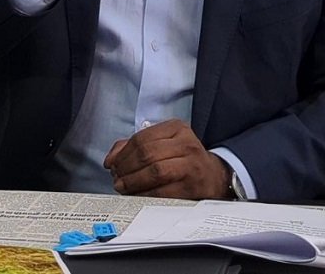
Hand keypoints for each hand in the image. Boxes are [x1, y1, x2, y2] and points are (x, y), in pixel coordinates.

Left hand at [103, 119, 231, 198]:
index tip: (111, 164)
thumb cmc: (183, 160)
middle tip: (116, 178)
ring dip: (133, 181)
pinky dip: (144, 195)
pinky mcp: (193, 186)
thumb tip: (111, 158)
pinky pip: (163, 191)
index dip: (122, 153)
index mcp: (176, 128)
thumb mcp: (163, 144)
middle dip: (126, 168)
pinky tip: (136, 196)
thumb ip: (135, 147)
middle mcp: (186, 143)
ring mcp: (191, 164)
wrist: (213, 177)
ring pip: (155, 171)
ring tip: (123, 187)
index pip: (142, 138)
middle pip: (147, 153)